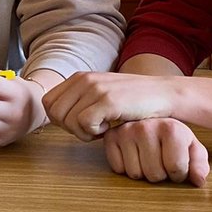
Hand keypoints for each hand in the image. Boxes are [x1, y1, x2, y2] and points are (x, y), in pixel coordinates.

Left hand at [42, 72, 184, 140]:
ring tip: (103, 127)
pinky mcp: (108, 100)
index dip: (61, 119)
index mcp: (78, 77)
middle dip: (70, 128)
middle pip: (54, 114)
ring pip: (68, 121)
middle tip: (93, 129)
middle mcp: (84, 79)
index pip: (48, 103)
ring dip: (84, 132)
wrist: (163, 95)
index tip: (81, 123)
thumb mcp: (99, 94)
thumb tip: (56, 118)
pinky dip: (95, 133)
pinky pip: (84, 124)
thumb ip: (78, 100)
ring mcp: (95, 88)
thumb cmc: (132, 101)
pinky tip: (109, 128)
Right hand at [103, 118, 209, 186]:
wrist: (152, 120)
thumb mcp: (192, 148)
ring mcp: (126, 131)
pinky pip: (118, 168)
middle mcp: (146, 126)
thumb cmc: (172, 138)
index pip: (176, 169)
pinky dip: (125, 168)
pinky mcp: (111, 137)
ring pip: (135, 174)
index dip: (179, 174)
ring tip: (147, 159)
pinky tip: (133, 156)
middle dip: (160, 175)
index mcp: (171, 128)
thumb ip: (199, 165)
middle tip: (160, 162)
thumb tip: (198, 181)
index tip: (177, 164)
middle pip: (154, 174)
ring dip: (143, 173)